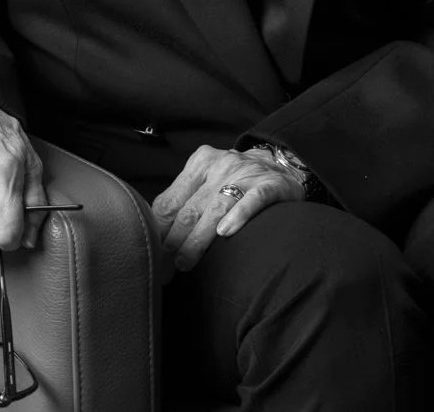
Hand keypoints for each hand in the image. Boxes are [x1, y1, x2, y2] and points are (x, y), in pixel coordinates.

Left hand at [151, 145, 304, 275]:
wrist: (283, 165)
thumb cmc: (236, 181)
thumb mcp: (208, 180)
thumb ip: (185, 200)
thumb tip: (154, 236)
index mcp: (200, 163)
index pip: (169, 201)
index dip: (157, 232)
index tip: (151, 256)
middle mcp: (221, 165)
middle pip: (190, 209)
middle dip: (173, 242)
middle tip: (163, 269)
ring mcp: (246, 174)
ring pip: (216, 208)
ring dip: (197, 239)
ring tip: (185, 263)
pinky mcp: (270, 186)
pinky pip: (252, 200)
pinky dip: (238, 216)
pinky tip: (226, 233)